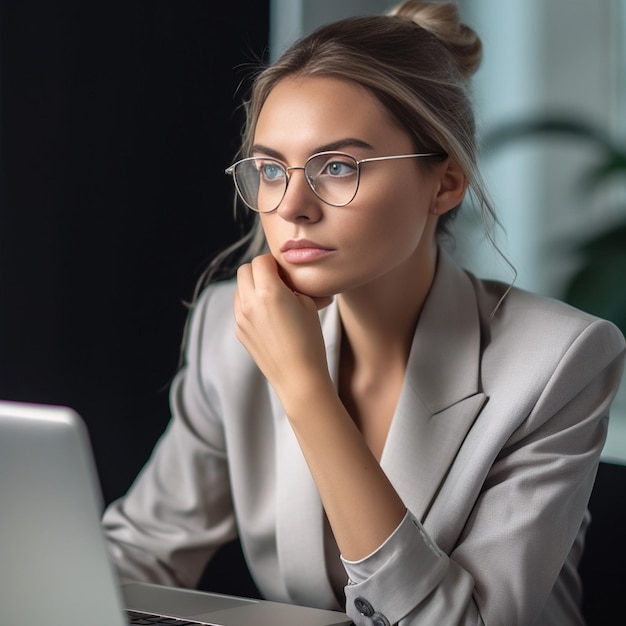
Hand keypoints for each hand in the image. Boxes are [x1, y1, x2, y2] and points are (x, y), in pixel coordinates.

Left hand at [234, 254, 332, 400]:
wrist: (299, 377)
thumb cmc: (310, 340)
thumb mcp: (308, 304)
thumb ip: (291, 286)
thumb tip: (285, 279)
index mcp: (269, 292)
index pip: (261, 260)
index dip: (274, 263)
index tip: (285, 272)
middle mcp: (250, 302)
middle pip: (244, 270)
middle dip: (260, 271)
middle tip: (277, 282)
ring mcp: (241, 318)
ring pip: (239, 289)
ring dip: (252, 287)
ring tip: (273, 300)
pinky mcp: (240, 332)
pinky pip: (240, 309)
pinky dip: (250, 305)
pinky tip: (269, 318)